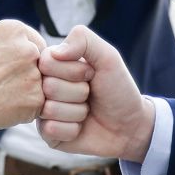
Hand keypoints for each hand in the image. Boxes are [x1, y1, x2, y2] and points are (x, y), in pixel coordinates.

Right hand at [0, 19, 47, 138]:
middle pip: (42, 62)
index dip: (25, 57)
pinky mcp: (36, 99)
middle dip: (30, 73)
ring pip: (41, 83)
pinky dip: (26, 108)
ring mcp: (34, 74)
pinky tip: (6, 107)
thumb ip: (4, 36)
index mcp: (15, 30)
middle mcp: (29, 49)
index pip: (36, 42)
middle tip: (8, 84)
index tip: (12, 68)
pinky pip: (39, 103)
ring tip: (3, 95)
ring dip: (29, 90)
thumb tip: (21, 38)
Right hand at [36, 25, 154, 161]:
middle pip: (48, 86)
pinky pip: (51, 130)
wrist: (130, 125)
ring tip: (87, 111)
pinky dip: (72, 129)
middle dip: (78, 92)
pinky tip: (81, 127)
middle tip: (89, 95)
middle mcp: (45, 86)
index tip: (90, 74)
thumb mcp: (107, 56)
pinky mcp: (48, 134)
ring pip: (49, 109)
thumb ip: (83, 40)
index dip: (73, 71)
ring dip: (77, 111)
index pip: (47, 62)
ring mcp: (44, 111)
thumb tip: (55, 52)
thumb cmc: (118, 89)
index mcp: (55, 65)